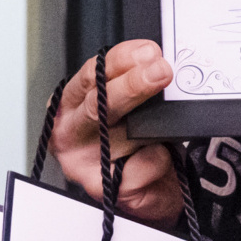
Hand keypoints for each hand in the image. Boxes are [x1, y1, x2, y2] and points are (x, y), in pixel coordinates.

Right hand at [49, 40, 183, 226]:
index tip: (149, 51)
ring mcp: (84, 163)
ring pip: (122, 135)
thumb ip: (137, 87)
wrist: (154, 188)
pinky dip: (160, 157)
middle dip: (132, 85)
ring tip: (170, 121)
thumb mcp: (133, 108)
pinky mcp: (106, 188)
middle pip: (98, 104)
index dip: (120, 61)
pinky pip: (143, 165)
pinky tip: (162, 157)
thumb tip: (159, 64)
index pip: (91, 76)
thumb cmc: (139, 143)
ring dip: (154, 125)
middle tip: (161, 70)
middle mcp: (70, 132)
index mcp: (72, 105)